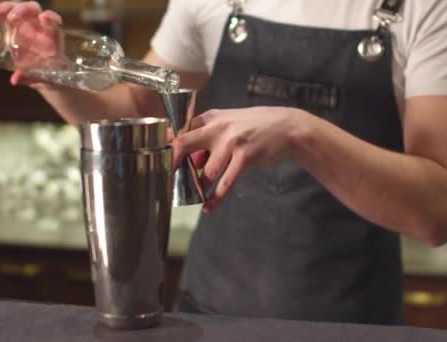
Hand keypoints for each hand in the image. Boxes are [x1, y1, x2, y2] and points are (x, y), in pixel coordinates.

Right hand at [0, 1, 62, 86]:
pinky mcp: (15, 26)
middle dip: (22, 10)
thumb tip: (15, 79)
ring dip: (8, 7)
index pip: (54, 21)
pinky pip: (9, 14)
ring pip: (20, 9)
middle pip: (33, 11)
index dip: (50, 18)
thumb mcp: (42, 77)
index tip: (43, 18)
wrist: (46, 73)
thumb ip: (31, 77)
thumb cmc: (48, 73)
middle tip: (11, 17)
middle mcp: (40, 27)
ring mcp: (27, 25)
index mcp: (51, 37)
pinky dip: (0, 8)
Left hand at [172, 106, 305, 212]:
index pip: (182, 131)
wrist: (286, 127)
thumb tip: (189, 160)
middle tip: (165, 181)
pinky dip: (215, 198)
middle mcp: (218, 127)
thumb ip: (208, 138)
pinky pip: (225, 182)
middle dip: (172, 165)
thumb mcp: (229, 122)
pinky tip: (208, 207)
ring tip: (192, 199)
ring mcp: (232, 142)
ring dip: (198, 188)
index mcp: (211, 117)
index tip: (159, 162)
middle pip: (184, 144)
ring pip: (206, 171)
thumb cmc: (255, 126)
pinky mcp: (245, 157)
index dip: (168, 147)